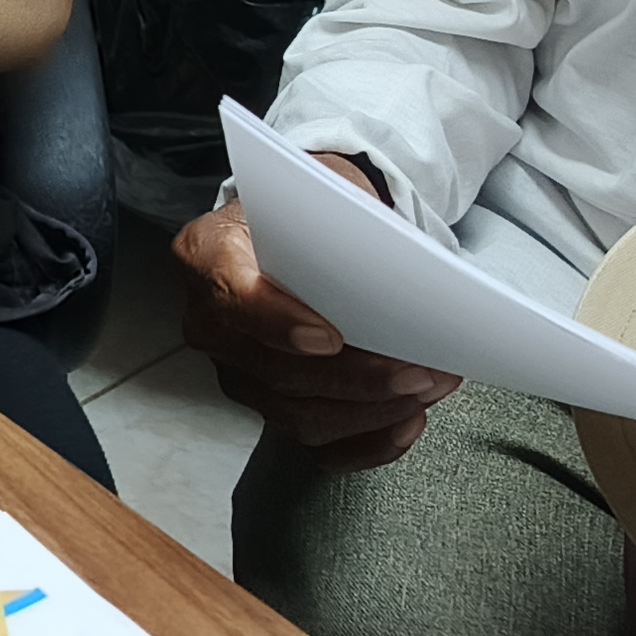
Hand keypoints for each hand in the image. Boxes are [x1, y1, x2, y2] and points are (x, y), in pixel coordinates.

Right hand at [176, 165, 462, 470]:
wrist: (302, 231)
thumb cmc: (310, 211)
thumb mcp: (322, 189)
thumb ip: (341, 223)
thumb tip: (398, 266)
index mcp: (207, 255)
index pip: (231, 298)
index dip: (278, 324)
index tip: (330, 338)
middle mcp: (213, 324)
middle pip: (277, 372)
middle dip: (355, 378)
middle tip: (418, 370)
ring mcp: (240, 373)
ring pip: (300, 416)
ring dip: (373, 409)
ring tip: (429, 386)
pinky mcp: (273, 408)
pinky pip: (318, 445)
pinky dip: (368, 442)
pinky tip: (407, 422)